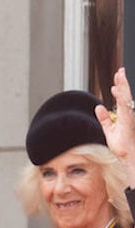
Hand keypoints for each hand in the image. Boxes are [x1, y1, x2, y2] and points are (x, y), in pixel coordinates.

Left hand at [98, 67, 134, 185]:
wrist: (129, 157)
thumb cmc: (121, 146)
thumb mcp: (109, 130)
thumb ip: (104, 119)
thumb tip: (98, 107)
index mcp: (125, 115)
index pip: (122, 97)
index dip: (120, 86)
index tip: (117, 76)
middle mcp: (129, 114)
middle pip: (125, 94)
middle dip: (123, 81)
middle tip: (120, 70)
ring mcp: (130, 116)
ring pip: (126, 97)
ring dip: (122, 85)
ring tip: (119, 74)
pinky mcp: (129, 120)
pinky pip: (124, 106)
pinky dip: (120, 96)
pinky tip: (116, 89)